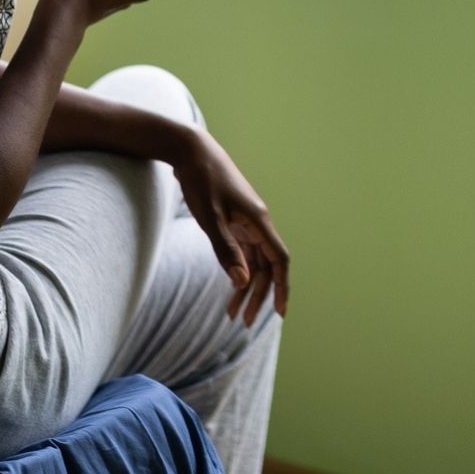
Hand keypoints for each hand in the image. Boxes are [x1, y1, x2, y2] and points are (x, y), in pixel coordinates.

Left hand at [174, 131, 289, 325]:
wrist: (191, 151)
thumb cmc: (202, 180)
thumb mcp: (210, 218)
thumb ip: (226, 250)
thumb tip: (242, 283)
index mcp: (258, 222)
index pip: (280, 260)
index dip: (283, 287)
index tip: (280, 313)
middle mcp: (257, 224)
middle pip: (266, 266)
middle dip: (258, 296)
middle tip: (242, 322)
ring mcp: (246, 222)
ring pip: (254, 261)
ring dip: (246, 287)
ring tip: (232, 313)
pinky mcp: (234, 221)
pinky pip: (243, 253)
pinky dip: (238, 271)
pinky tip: (230, 286)